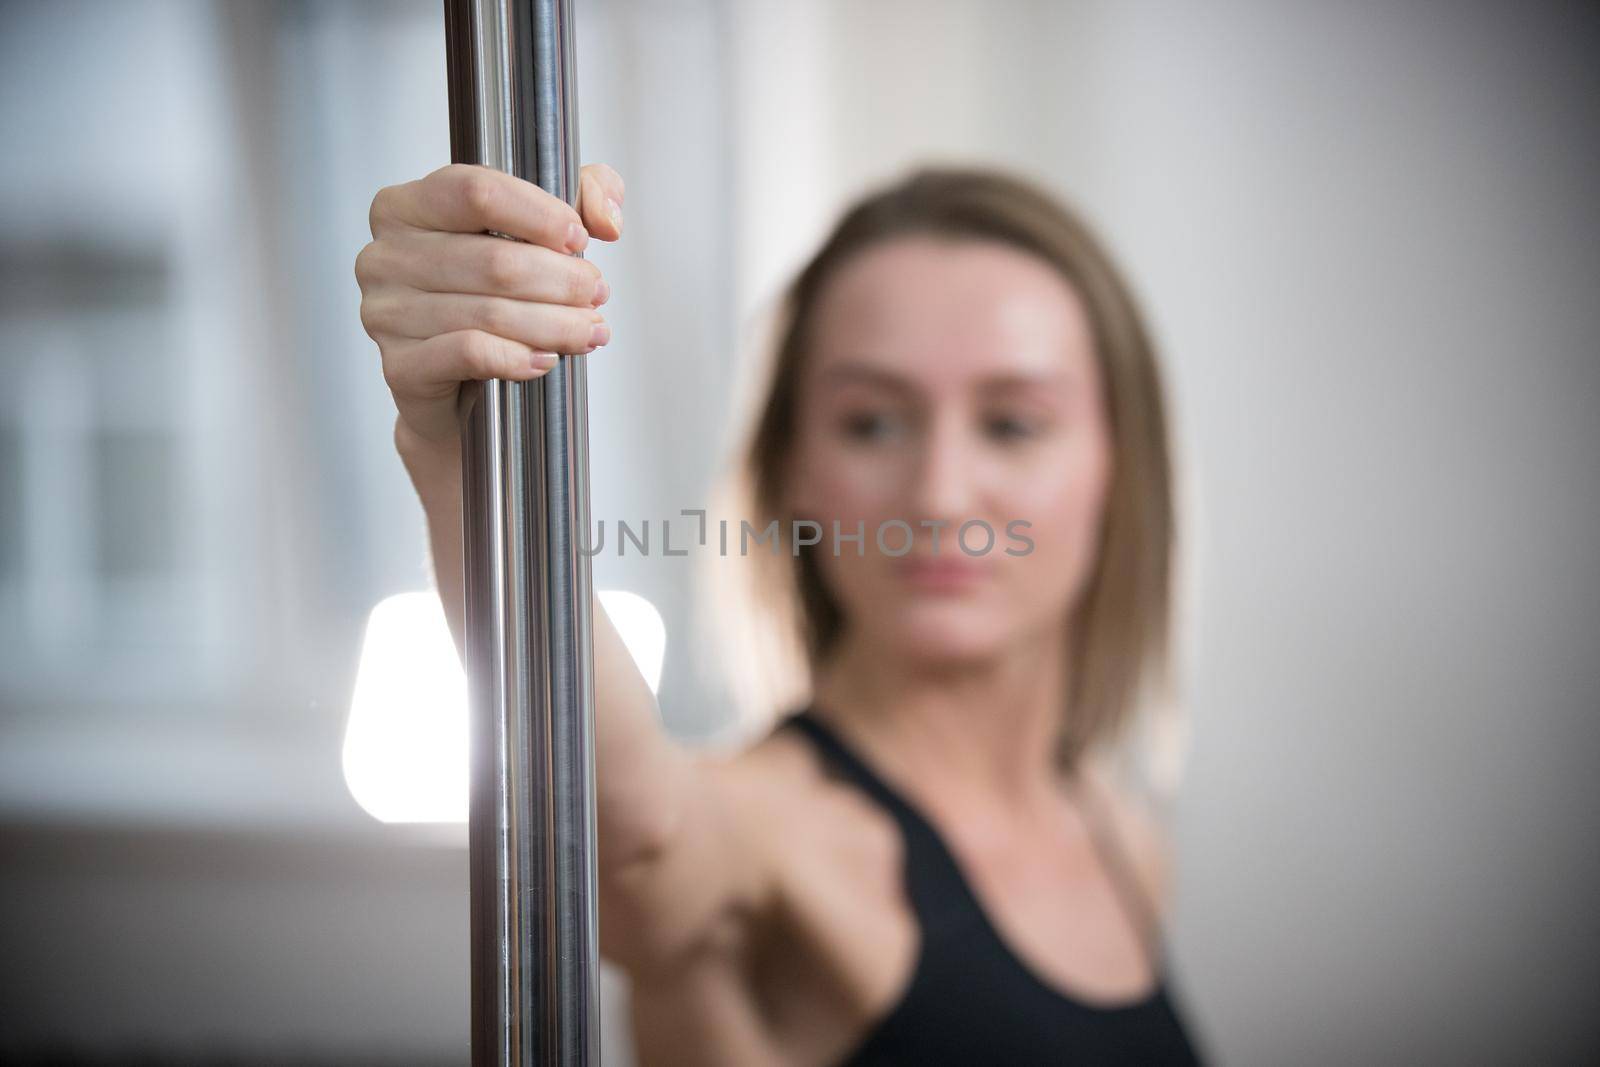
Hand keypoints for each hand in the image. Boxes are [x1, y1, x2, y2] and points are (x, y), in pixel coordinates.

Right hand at [356, 162, 625, 453]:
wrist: (456, 388)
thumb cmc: (489, 299)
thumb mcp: (540, 231)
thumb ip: (584, 194)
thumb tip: (606, 217)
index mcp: (408, 206)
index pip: (477, 192)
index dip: (539, 214)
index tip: (579, 239)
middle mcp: (385, 255)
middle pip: (493, 259)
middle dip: (561, 280)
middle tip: (596, 294)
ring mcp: (385, 312)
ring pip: (489, 311)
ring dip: (554, 324)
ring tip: (588, 331)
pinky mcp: (401, 366)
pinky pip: (469, 352)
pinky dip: (518, 357)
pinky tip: (545, 359)